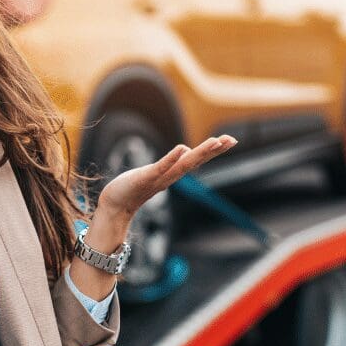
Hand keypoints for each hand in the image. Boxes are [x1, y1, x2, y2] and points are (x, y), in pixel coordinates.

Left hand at [96, 135, 238, 219]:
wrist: (114, 206)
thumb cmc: (132, 188)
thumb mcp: (154, 173)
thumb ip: (169, 165)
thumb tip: (186, 152)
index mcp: (171, 173)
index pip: (196, 160)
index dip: (213, 150)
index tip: (230, 139)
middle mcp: (169, 176)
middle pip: (195, 161)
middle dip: (213, 150)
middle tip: (232, 139)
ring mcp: (158, 178)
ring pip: (182, 164)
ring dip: (199, 153)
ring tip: (215, 141)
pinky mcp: (144, 178)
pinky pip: (160, 167)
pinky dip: (171, 159)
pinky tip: (182, 148)